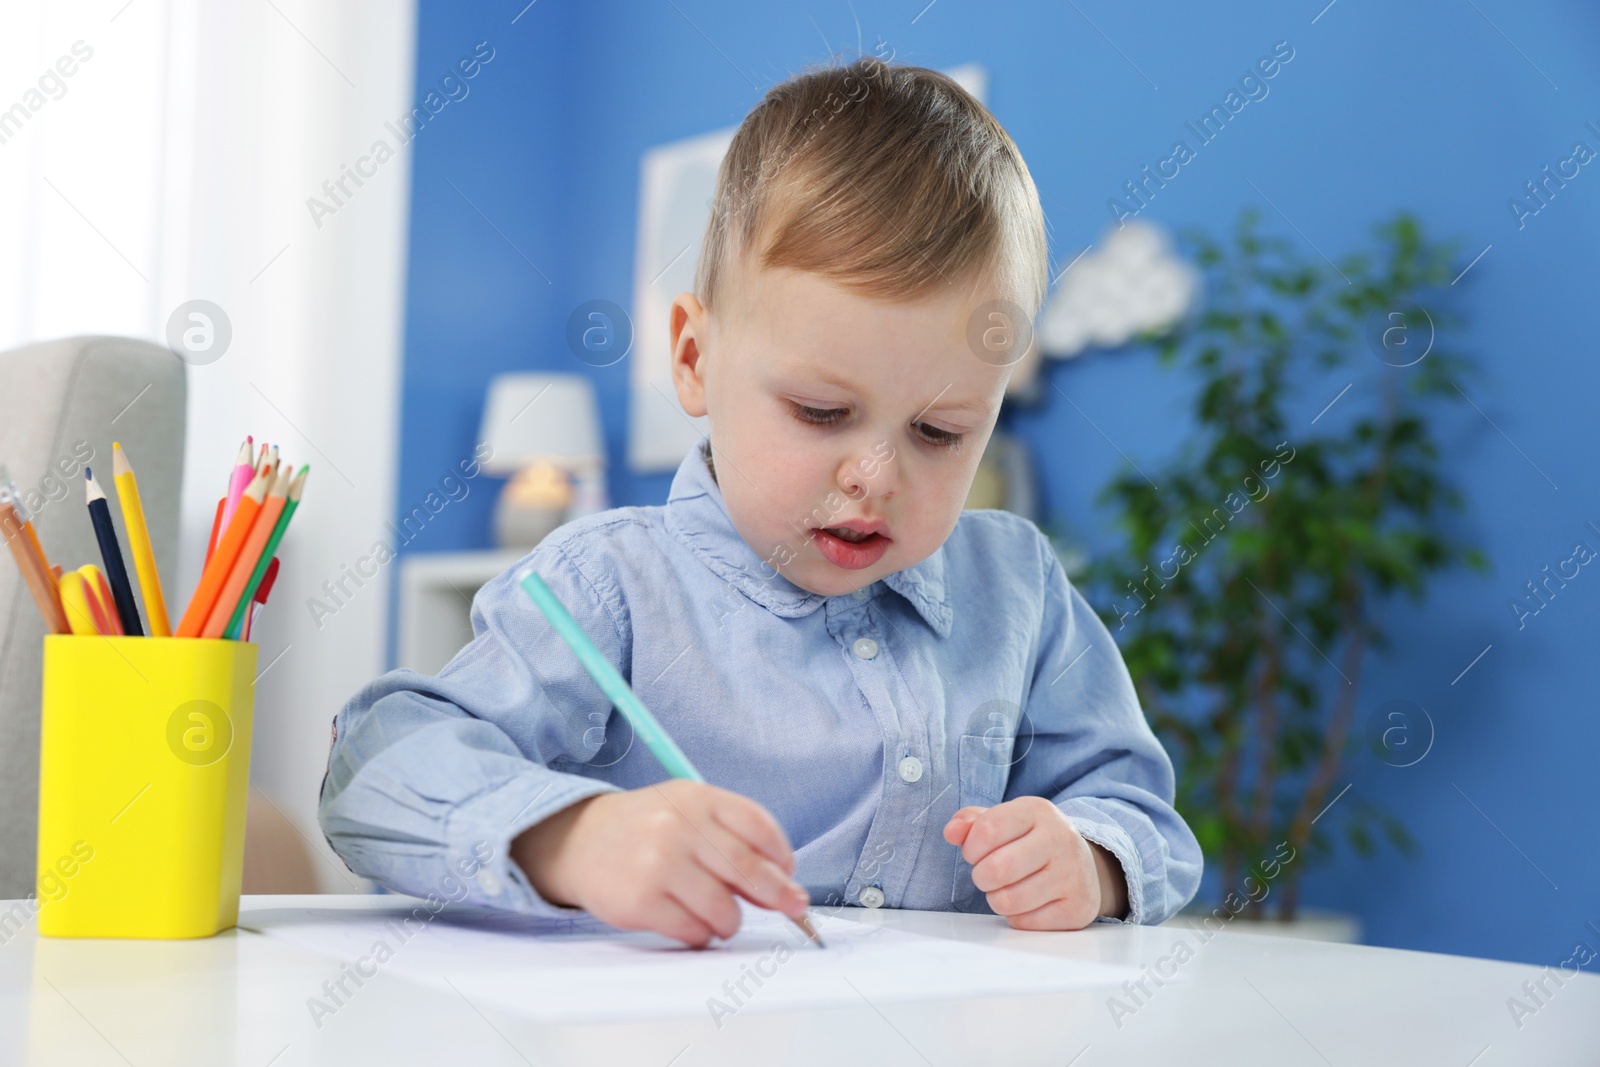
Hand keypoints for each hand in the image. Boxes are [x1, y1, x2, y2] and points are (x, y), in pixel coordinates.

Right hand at [511, 780, 810, 947]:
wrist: (578, 841)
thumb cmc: (647, 829)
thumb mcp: (687, 811)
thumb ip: (732, 837)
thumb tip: (783, 885)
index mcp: (696, 797)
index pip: (757, 824)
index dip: (781, 855)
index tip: (788, 873)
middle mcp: (677, 826)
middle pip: (747, 868)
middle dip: (778, 895)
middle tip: (792, 907)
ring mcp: (657, 864)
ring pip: (724, 909)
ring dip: (731, 921)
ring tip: (722, 917)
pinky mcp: (639, 901)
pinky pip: (693, 930)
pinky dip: (702, 934)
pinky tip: (693, 924)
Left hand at [943, 796, 1128, 929]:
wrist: (1084, 865)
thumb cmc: (1033, 841)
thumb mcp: (1005, 820)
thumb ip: (972, 822)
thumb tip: (951, 832)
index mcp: (1038, 811)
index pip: (988, 829)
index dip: (971, 847)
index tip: (975, 852)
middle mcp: (1061, 839)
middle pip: (996, 869)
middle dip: (981, 876)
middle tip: (988, 874)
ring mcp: (1072, 875)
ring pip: (1008, 900)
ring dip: (996, 899)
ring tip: (1006, 888)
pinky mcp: (1077, 908)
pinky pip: (1024, 922)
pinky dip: (1016, 916)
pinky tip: (1027, 902)